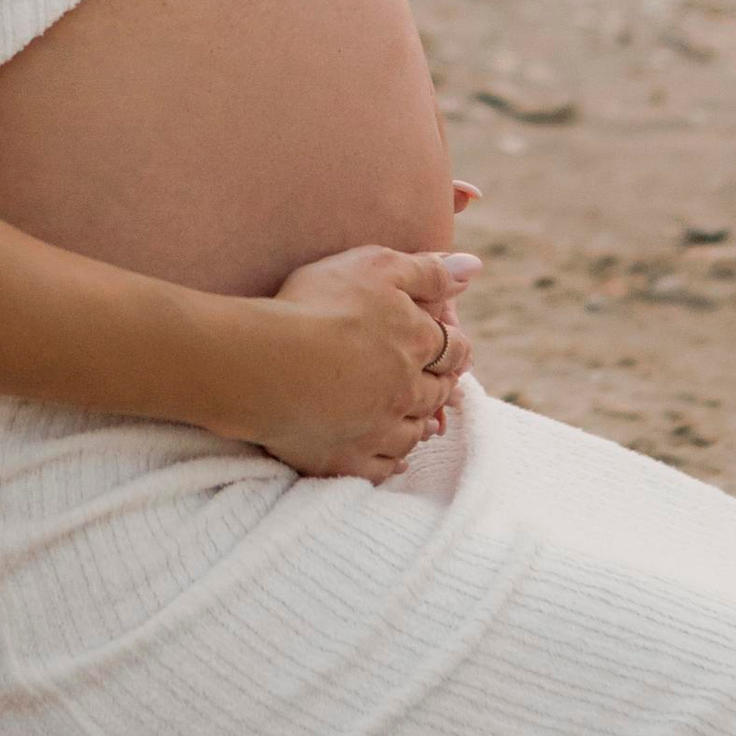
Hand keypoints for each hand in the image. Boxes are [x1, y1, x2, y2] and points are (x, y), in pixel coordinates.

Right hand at [247, 244, 479, 482]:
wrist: (263, 363)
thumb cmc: (315, 305)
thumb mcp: (375, 266)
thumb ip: (426, 269)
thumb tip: (472, 268)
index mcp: (417, 344)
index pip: (453, 349)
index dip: (453, 347)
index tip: (450, 350)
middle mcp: (407, 392)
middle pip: (437, 394)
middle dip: (439, 386)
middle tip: (436, 385)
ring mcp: (378, 431)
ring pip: (413, 434)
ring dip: (417, 425)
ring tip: (414, 420)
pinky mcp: (347, 461)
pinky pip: (381, 469)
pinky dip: (390, 463)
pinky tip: (389, 458)